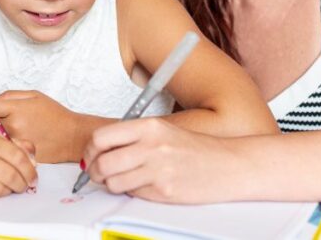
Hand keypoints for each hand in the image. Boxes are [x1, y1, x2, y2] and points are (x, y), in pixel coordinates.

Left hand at [0, 90, 89, 162]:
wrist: (73, 136)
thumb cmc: (55, 114)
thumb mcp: (34, 96)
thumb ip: (9, 95)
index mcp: (16, 109)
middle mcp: (13, 126)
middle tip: (9, 119)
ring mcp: (16, 142)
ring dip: (0, 134)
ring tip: (17, 131)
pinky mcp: (19, 155)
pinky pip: (6, 150)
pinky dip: (9, 146)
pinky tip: (21, 142)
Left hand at [82, 118, 248, 203]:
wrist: (229, 165)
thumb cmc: (195, 149)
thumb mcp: (163, 132)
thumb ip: (132, 138)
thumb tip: (100, 150)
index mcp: (149, 127)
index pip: (102, 137)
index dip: (91, 149)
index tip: (92, 155)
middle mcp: (151, 146)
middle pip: (102, 162)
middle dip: (95, 171)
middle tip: (99, 173)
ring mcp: (157, 170)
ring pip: (113, 182)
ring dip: (112, 184)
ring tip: (123, 180)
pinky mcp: (163, 191)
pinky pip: (133, 194)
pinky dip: (133, 192)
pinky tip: (146, 185)